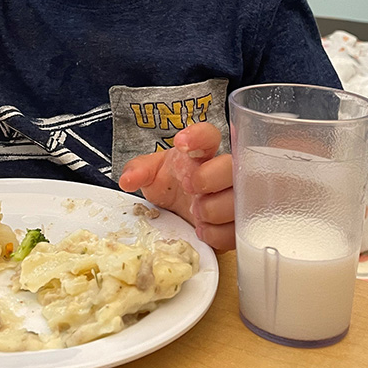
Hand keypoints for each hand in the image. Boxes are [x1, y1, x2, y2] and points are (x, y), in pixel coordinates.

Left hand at [119, 123, 234, 250]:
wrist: (176, 213)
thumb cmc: (169, 185)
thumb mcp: (150, 174)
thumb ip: (138, 171)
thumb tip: (127, 180)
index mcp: (200, 153)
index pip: (208, 134)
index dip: (198, 135)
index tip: (180, 143)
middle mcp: (222, 171)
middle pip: (232, 165)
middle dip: (210, 177)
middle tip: (189, 187)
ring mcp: (234, 197)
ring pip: (240, 198)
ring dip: (215, 208)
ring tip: (196, 212)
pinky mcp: (238, 224)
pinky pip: (238, 228)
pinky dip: (218, 233)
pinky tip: (202, 229)